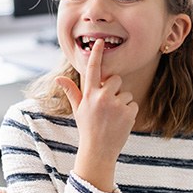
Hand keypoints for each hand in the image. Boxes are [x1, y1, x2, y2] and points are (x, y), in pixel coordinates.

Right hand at [56, 39, 137, 191]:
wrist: (99, 151)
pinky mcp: (128, 112)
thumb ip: (71, 91)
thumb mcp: (78, 109)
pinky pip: (133, 104)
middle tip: (108, 105)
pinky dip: (129, 112)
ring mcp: (116, 105)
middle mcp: (102, 97)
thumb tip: (59, 78)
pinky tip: (120, 122)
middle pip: (116, 79)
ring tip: (113, 117)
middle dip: (114, 89)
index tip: (99, 41)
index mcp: (89, 95)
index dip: (96, 54)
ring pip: (126, 93)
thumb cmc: (87, 128)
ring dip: (122, 102)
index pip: (92, 70)